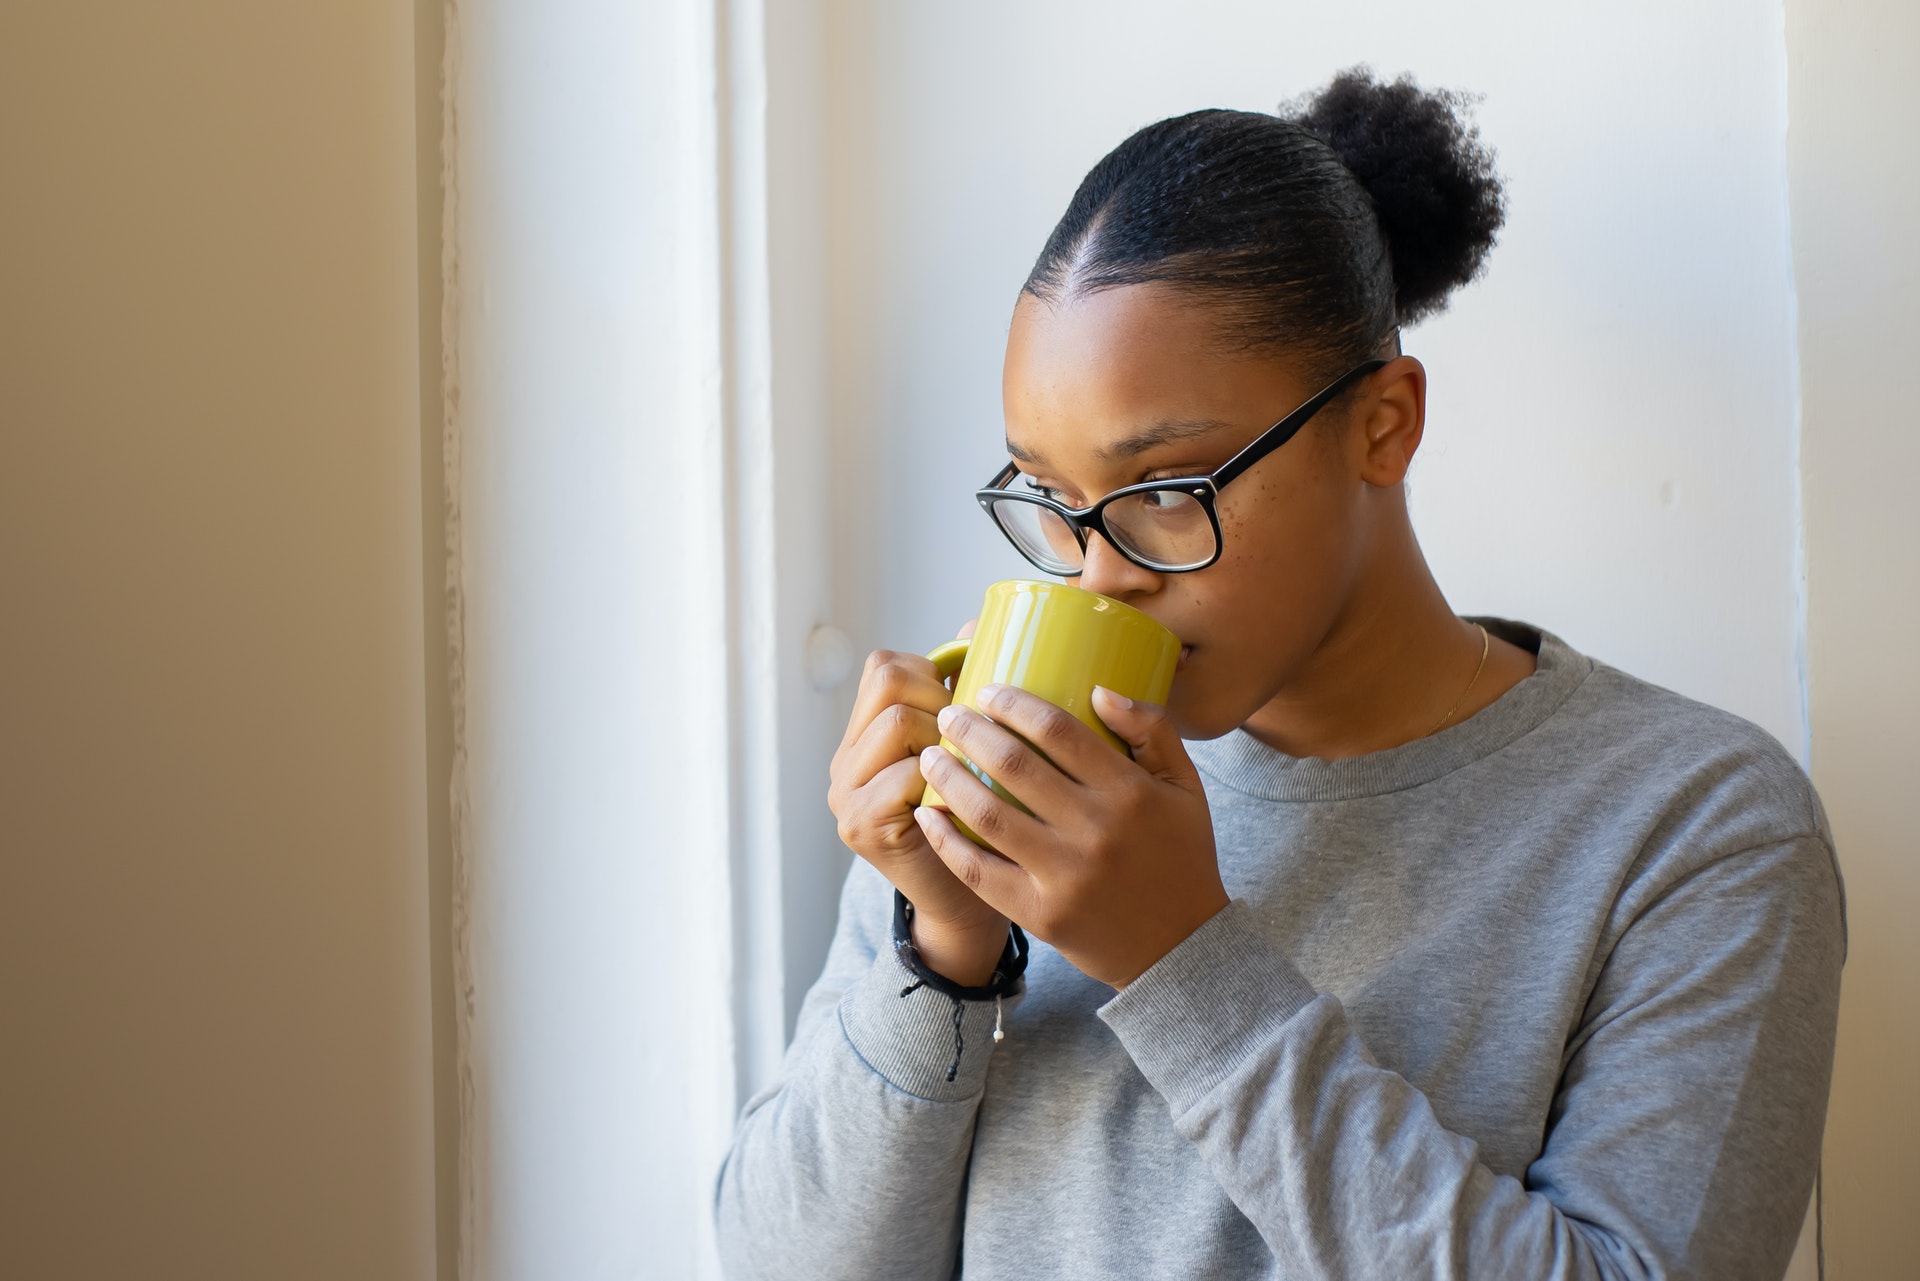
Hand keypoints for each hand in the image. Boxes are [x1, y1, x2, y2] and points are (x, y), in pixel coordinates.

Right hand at [827, 638, 1008, 984]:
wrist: (968, 906)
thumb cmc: (979, 823)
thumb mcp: (971, 751)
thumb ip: (963, 694)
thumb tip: (975, 622)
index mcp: (866, 734)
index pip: (886, 666)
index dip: (934, 670)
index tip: (970, 700)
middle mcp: (845, 760)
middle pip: (887, 681)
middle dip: (940, 696)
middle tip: (972, 735)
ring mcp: (845, 794)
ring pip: (897, 723)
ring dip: (945, 737)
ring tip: (969, 766)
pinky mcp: (860, 826)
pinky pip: (904, 776)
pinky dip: (942, 781)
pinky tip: (963, 799)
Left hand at [914, 684, 1228, 987]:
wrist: (1179, 948)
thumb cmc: (1180, 855)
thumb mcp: (1185, 787)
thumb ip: (1153, 731)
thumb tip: (1099, 689)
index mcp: (1131, 794)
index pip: (1059, 731)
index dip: (1015, 705)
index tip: (988, 691)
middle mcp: (1097, 832)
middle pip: (1015, 766)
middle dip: (970, 732)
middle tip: (948, 714)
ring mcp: (1066, 877)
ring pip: (989, 816)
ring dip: (950, 779)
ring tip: (930, 757)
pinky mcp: (1041, 915)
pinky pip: (980, 872)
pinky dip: (948, 841)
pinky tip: (929, 815)